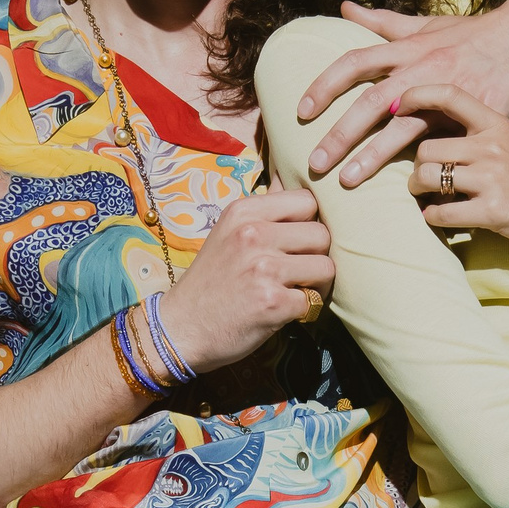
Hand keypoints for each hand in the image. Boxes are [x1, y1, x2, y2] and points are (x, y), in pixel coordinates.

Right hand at [156, 188, 335, 374]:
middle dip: (316, 255)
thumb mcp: (229, 233)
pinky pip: (314, 301)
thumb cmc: (211, 281)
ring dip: (317, 284)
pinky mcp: (273, 302)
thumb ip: (263, 211)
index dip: (310, 223)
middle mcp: (253, 234)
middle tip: (299, 271)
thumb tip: (290, 180)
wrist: (182, 327)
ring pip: (326, 267)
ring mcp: (264, 268)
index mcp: (244, 211)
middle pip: (322, 234)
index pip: (308, 201)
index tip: (297, 242)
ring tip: (295, 290)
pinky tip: (285, 311)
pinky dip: (305, 310)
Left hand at [298, 0, 508, 187]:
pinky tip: (413, 199)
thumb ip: (385, 22)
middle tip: (313, 162)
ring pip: (405, 130)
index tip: (300, 111)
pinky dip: (430, 175)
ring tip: (347, 183)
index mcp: (412, 49)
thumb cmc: (480, 34)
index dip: (325, 85)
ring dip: (372, 157)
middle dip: (340, 132)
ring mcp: (457, 95)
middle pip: (373, 100)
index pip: (356, 62)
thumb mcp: (430, 25)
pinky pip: (450, 151)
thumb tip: (344, 9)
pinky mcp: (486, 119)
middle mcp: (428, 69)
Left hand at [393, 83, 508, 260]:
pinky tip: (441, 217)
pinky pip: (440, 213)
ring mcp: (492, 178)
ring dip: (420, 192)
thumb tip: (432, 135)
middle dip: (417, 168)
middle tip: (423, 180)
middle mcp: (492, 146)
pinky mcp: (493, 211)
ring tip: (429, 198)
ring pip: (427, 177)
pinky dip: (433, 217)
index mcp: (497, 124)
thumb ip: (478, 135)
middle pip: (426, 148)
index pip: (450, 95)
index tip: (397, 106)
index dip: (417, 96)